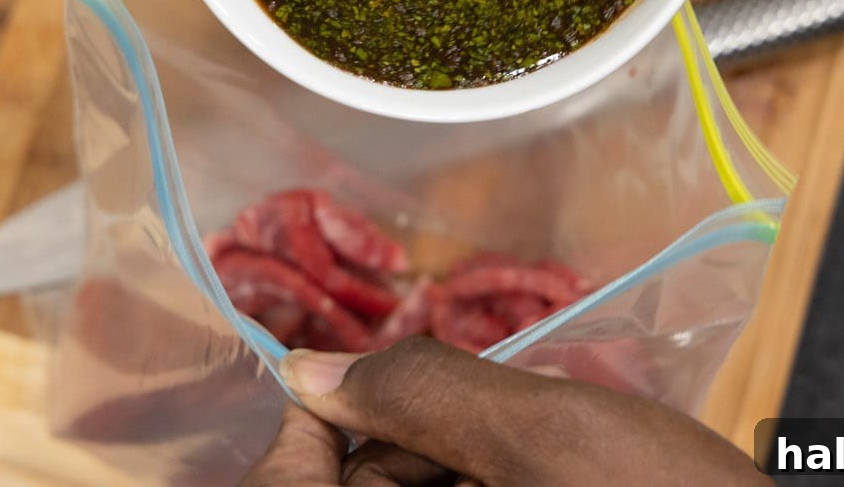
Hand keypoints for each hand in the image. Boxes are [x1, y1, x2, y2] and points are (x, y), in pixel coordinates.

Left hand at [240, 337, 768, 484]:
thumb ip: (419, 392)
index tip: (358, 384)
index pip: (300, 482)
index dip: (321, 428)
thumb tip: (308, 368)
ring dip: (450, 466)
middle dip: (404, 445)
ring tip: (534, 455)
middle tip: (488, 424)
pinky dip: (488, 485)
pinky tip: (543, 479)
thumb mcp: (543, 432)